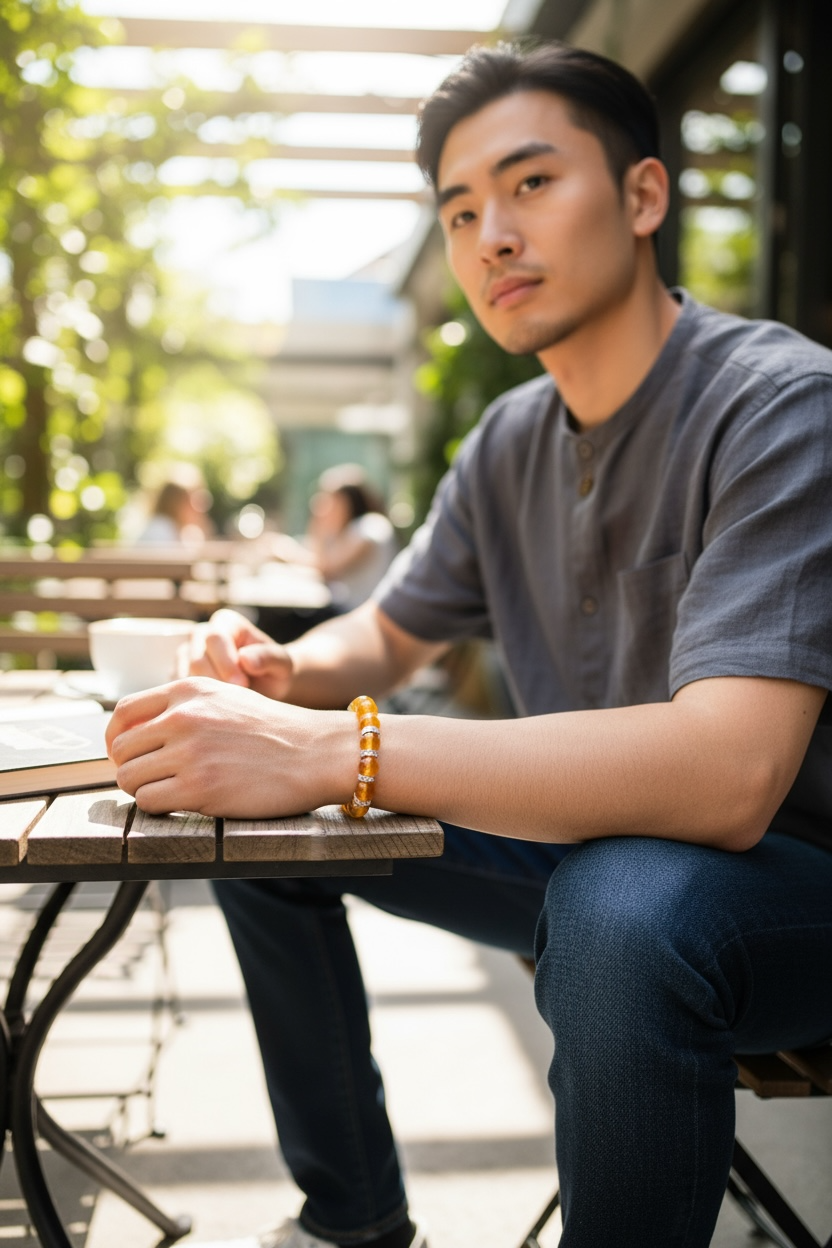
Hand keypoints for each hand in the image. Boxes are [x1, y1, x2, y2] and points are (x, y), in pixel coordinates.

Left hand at [106, 677, 353, 816]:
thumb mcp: (226, 698)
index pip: (124, 712)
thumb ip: (183, 707)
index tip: (125, 753)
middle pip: (122, 748)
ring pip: (129, 778)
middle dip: (131, 766)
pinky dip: (158, 807)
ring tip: (170, 791)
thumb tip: (138, 731)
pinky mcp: (200, 788)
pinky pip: (149, 802)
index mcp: (188, 690)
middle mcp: (184, 717)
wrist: (317, 752)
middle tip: (153, 778)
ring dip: (144, 789)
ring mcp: (190, 753)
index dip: (117, 738)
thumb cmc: (275, 730)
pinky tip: (182, 802)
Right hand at [188, 608, 293, 699]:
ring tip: (227, 704)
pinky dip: (194, 701)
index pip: (215, 638)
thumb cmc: (274, 671)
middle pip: (196, 659)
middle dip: (216, 682)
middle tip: (236, 699)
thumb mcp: (281, 663)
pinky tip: (214, 709)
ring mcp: (186, 653)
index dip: (226, 663)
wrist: (265, 685)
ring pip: (183, 675)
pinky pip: (178, 689)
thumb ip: (268, 657)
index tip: (243, 685)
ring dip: (205, 694)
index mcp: (226, 622)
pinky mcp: (179, 674)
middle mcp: (201, 633)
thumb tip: (244, 659)